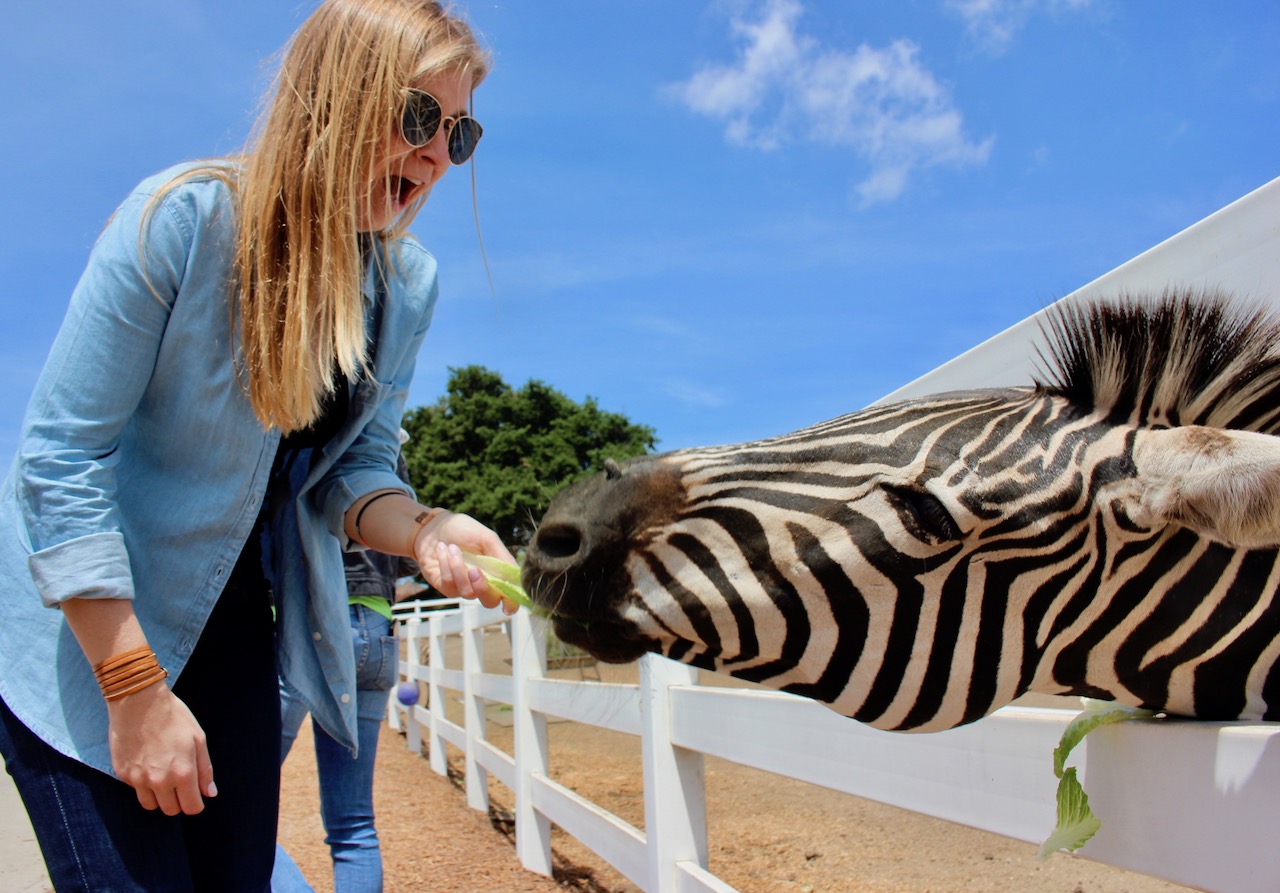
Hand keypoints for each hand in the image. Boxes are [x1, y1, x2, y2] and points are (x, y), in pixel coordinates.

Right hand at [107, 682, 215, 815]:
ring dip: (159, 797)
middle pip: (171, 810)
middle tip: (180, 784)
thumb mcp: (198, 739)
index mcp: (182, 773)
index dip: (196, 803)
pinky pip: (135, 789)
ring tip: (163, 777)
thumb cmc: (173, 717)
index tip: (196, 796)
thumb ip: (204, 770)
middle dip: (179, 801)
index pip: (191, 808)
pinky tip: (148, 764)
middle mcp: (159, 781)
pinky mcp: (123, 774)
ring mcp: (138, 779)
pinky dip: (143, 784)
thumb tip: (209, 793)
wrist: (138, 702)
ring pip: (150, 805)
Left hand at [413, 511, 518, 613]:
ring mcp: (464, 587)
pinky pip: (449, 584)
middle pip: (490, 601)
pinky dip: (445, 565)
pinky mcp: (446, 587)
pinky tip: (443, 550)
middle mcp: (482, 583)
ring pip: (467, 592)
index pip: (509, 594)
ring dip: (459, 568)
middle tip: (474, 569)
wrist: (433, 526)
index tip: (508, 606)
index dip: (511, 603)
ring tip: (452, 548)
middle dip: (483, 588)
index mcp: (497, 572)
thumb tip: (516, 577)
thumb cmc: (463, 530)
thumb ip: (502, 557)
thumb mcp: (487, 538)